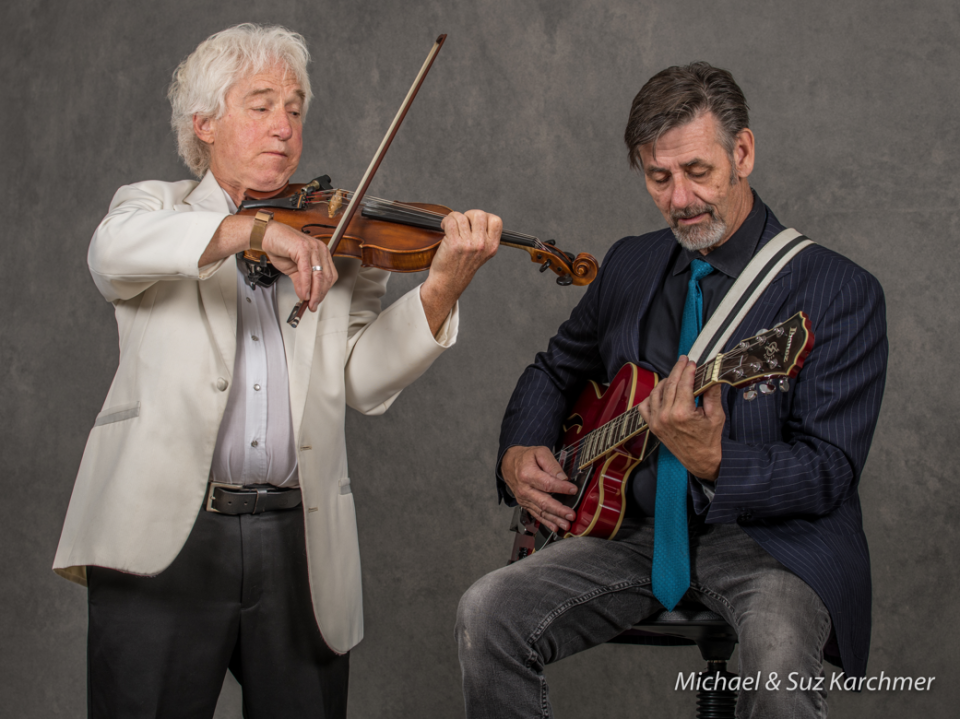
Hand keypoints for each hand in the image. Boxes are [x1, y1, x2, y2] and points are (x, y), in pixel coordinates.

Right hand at [261, 221, 337, 310]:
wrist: (267, 235)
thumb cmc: (281, 247)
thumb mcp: (293, 270)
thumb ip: (301, 282)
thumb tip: (305, 296)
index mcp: (321, 253)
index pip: (330, 276)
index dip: (325, 291)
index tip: (317, 301)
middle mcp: (320, 249)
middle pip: (327, 277)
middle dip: (320, 295)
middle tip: (313, 305)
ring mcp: (313, 248)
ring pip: (319, 275)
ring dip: (314, 292)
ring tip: (309, 302)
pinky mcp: (303, 249)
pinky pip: (307, 271)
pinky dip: (305, 285)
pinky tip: (303, 293)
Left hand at [419, 210, 500, 334]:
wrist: (447, 283)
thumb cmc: (462, 267)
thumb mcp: (481, 254)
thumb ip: (484, 238)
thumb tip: (479, 216)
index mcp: (492, 247)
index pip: (496, 221)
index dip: (485, 217)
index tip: (474, 222)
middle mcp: (482, 245)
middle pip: (479, 214)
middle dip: (468, 214)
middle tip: (461, 223)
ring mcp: (468, 245)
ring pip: (462, 216)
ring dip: (453, 218)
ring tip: (450, 226)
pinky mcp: (454, 244)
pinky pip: (451, 221)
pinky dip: (445, 221)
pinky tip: (444, 227)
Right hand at [502, 446, 577, 532]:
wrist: (508, 463)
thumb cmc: (526, 458)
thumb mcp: (540, 453)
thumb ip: (552, 464)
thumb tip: (563, 478)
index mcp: (527, 474)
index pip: (547, 483)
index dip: (561, 488)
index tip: (573, 490)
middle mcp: (524, 489)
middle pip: (543, 502)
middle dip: (559, 510)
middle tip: (571, 515)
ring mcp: (524, 498)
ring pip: (540, 511)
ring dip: (554, 519)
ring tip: (566, 524)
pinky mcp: (524, 504)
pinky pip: (536, 514)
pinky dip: (546, 522)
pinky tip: (555, 527)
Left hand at [637, 356, 724, 479]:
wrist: (700, 460)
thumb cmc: (708, 440)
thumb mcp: (716, 415)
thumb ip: (712, 393)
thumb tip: (712, 375)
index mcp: (682, 413)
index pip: (683, 383)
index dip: (687, 370)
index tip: (691, 363)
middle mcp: (666, 416)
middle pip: (670, 384)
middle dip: (677, 370)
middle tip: (683, 362)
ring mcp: (657, 421)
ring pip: (657, 392)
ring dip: (666, 381)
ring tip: (675, 376)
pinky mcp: (653, 426)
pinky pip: (645, 406)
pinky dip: (652, 396)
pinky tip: (662, 391)